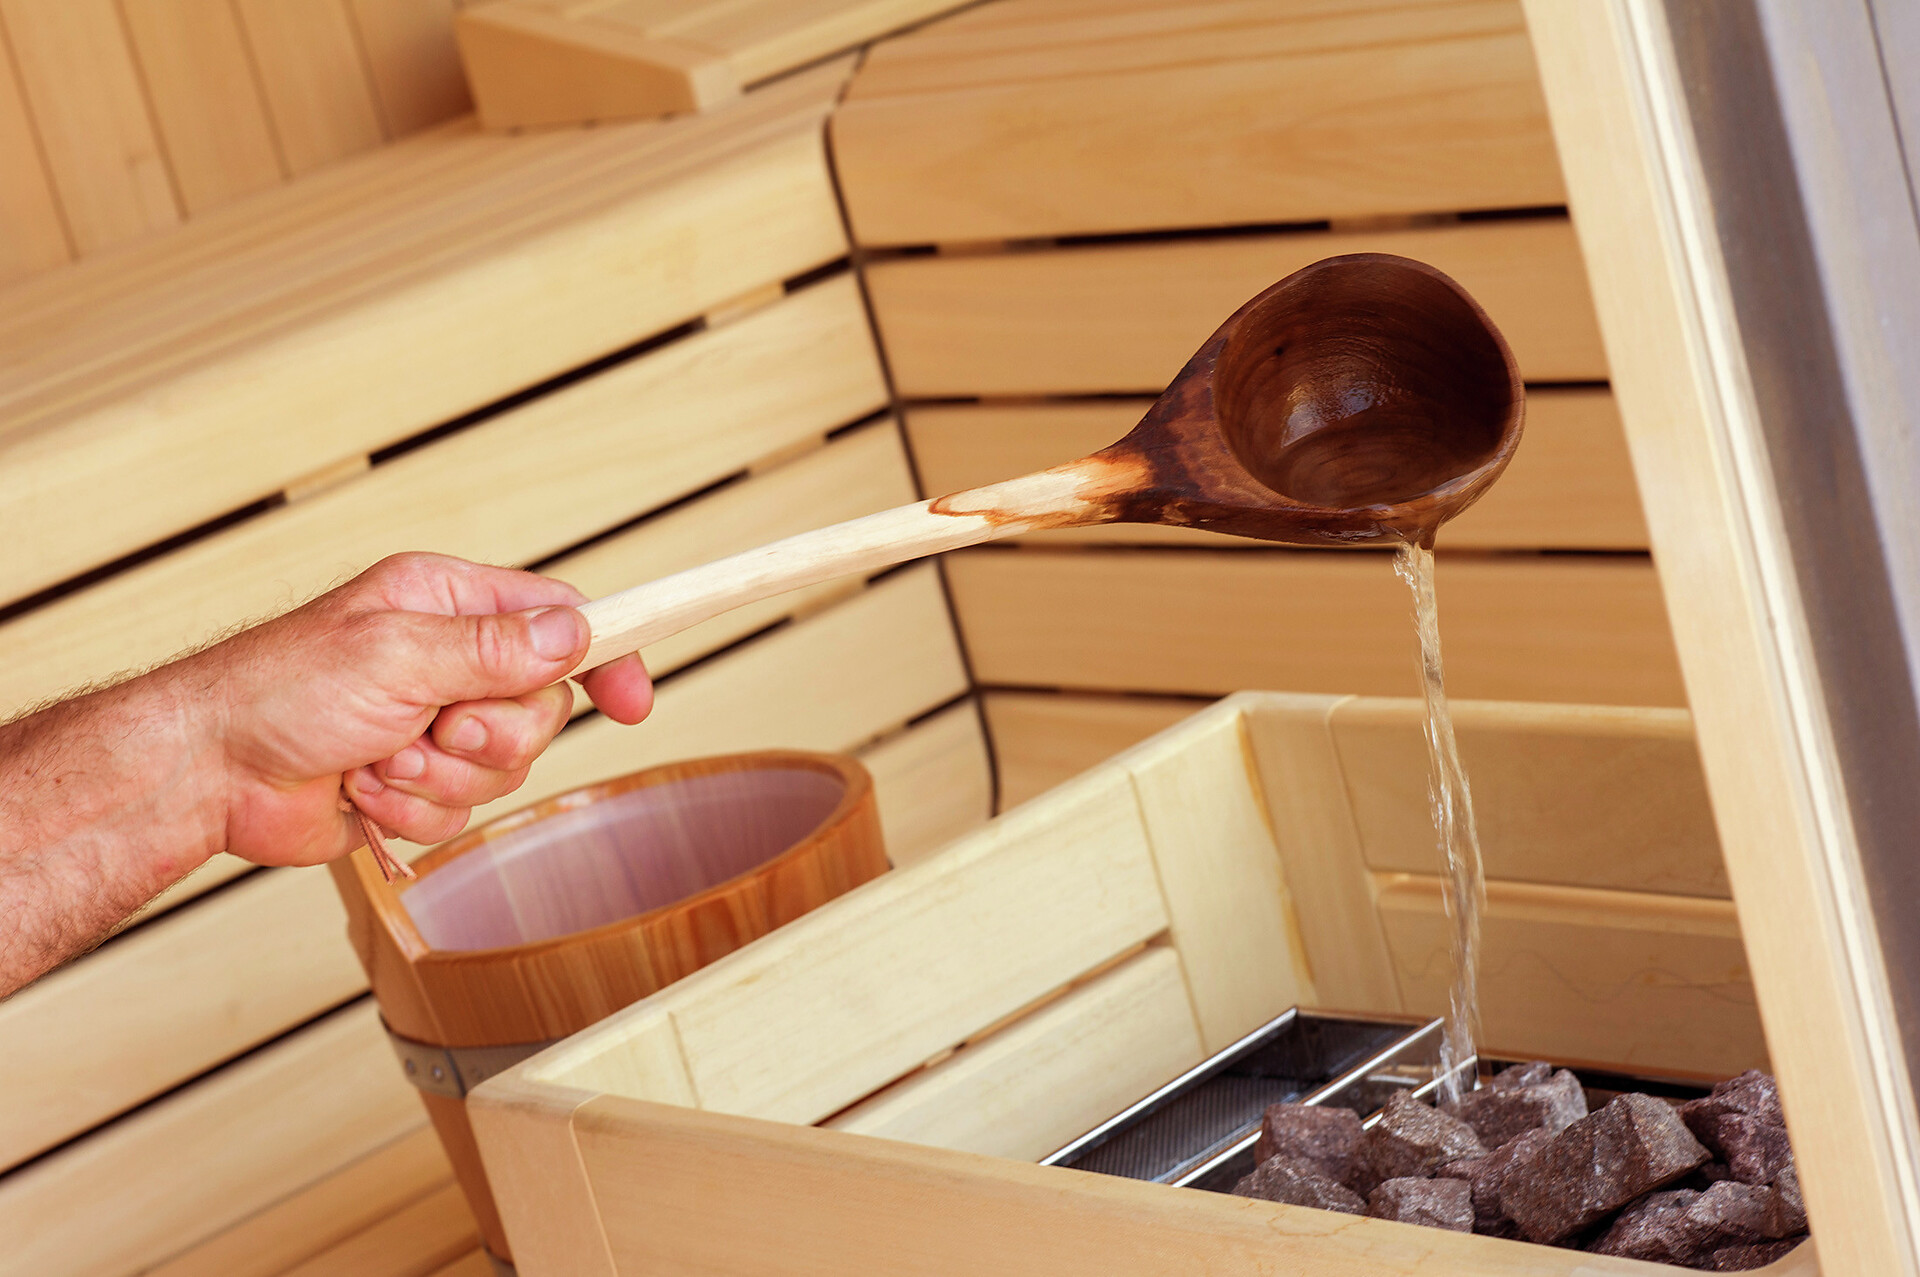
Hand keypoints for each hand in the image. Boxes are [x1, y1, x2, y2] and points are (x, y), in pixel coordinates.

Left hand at [204, 552, 651, 863]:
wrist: (208, 774)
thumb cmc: (278, 691)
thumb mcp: (397, 654)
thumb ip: (494, 648)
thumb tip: (576, 634)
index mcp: (448, 604)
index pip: (559, 620)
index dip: (605, 656)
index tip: (634, 700)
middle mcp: (449, 659)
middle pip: (542, 706)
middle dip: (492, 734)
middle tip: (439, 727)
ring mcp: (433, 722)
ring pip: (505, 766)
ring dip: (441, 776)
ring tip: (379, 760)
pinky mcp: (415, 781)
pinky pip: (461, 808)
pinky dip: (413, 809)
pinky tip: (363, 792)